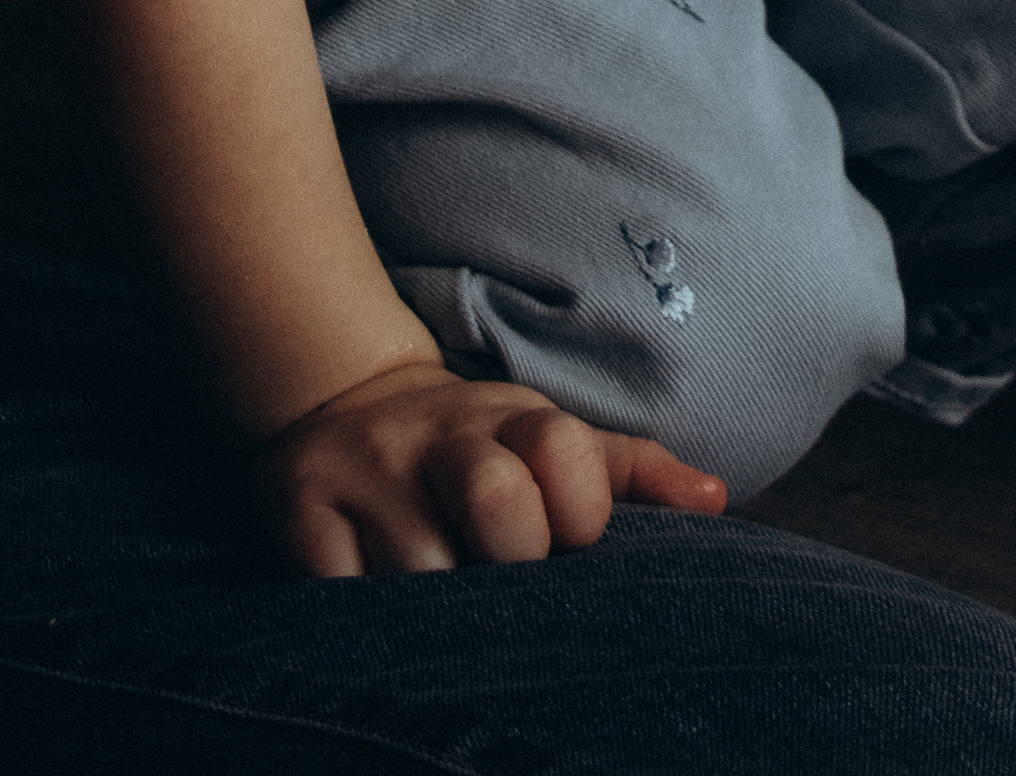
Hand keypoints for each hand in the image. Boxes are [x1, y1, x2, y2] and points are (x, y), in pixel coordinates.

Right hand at [252, 351, 724, 575]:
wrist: (341, 398)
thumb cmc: (473, 446)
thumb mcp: (548, 439)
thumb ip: (631, 474)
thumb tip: (716, 500)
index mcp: (508, 418)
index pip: (565, 454)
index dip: (581, 514)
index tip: (571, 541)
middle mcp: (436, 435)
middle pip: (498, 506)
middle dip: (512, 565)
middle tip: (502, 582)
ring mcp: (366, 470)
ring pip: (419, 572)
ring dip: (439, 611)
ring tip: (442, 604)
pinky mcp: (299, 508)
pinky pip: (342, 595)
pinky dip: (364, 617)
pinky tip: (377, 609)